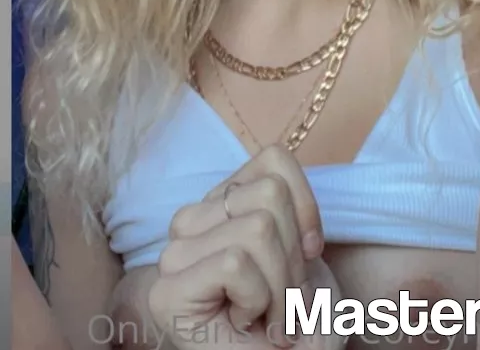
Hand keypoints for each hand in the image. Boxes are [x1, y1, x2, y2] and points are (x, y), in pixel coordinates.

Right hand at [148, 144, 331, 349]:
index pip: (273, 159)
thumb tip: (274, 161)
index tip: (310, 254)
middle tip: (286, 299)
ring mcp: (174, 255)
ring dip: (282, 286)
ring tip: (270, 315)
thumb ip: (286, 197)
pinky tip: (247, 323)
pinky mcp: (167, 290)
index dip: (306, 207)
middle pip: (270, 194)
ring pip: (257, 227)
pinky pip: (235, 262)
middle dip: (294, 257)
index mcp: (222, 203)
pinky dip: (260, 300)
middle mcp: (191, 221)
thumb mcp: (305, 244)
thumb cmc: (302, 322)